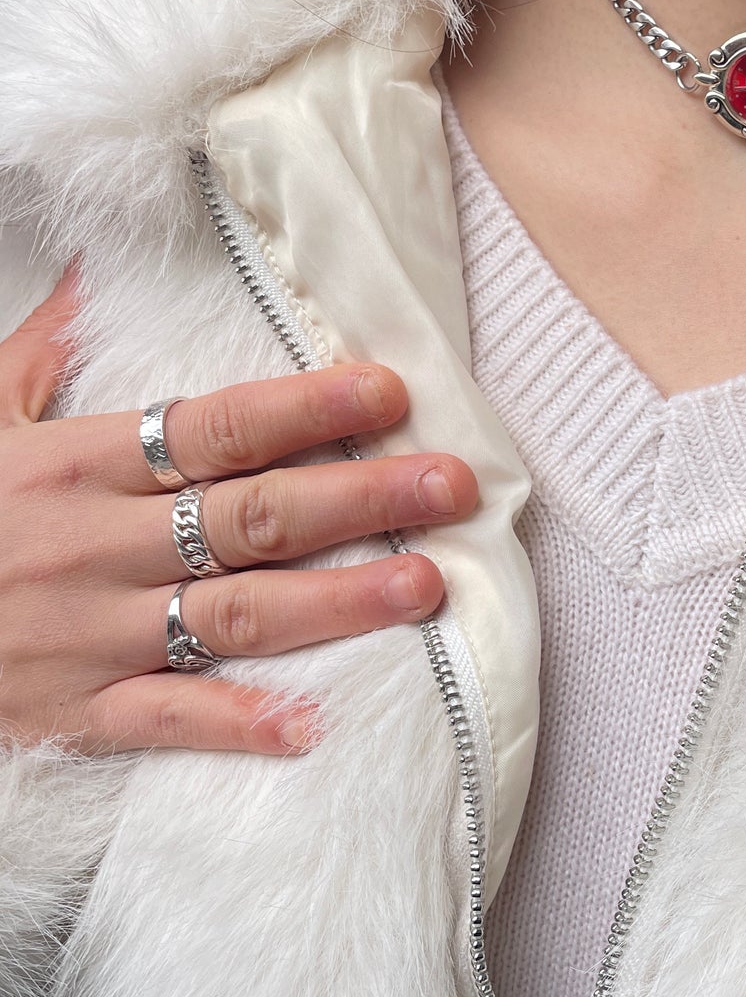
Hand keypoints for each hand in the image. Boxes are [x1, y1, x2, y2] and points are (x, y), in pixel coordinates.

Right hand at [0, 262, 478, 754]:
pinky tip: (312, 724)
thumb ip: (42, 350)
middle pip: (252, 516)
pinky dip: (239, 724)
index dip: (307, 408)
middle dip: (361, 497)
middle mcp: (97, 544)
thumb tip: (90, 271)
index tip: (391, 390)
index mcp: (78, 464)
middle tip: (451, 486)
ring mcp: (90, 632)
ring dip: (336, 603)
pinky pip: (168, 719)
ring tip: (424, 588)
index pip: (216, 427)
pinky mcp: (76, 709)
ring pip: (234, 614)